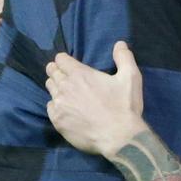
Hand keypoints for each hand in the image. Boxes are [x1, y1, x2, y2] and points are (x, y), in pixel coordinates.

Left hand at [44, 42, 144, 156]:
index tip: (69, 64)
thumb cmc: (124, 106)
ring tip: (66, 92)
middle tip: (66, 76)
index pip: (60, 59)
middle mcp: (65, 86)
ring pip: (49, 88)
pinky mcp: (57, 121)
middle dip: (57, 71)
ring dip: (56, 87)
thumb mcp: (131, 77)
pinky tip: (66, 109)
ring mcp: (59, 104)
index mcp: (80, 74)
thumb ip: (124, 57)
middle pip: (52, 71)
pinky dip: (56, 106)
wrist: (118, 137)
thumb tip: (120, 44)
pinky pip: (50, 107)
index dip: (65, 60)